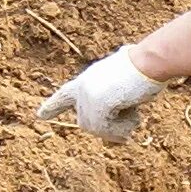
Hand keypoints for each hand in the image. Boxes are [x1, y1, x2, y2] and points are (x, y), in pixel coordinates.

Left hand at [35, 46, 164, 141]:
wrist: (150, 62)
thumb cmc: (145, 69)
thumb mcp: (125, 84)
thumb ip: (115, 101)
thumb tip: (118, 126)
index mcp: (87, 79)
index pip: (65, 95)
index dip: (53, 106)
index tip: (40, 115)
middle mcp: (82, 88)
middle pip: (88, 123)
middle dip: (109, 129)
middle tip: (131, 118)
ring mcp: (88, 96)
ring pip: (97, 129)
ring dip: (119, 129)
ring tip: (134, 112)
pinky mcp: (98, 105)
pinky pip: (107, 130)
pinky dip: (123, 129)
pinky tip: (134, 114)